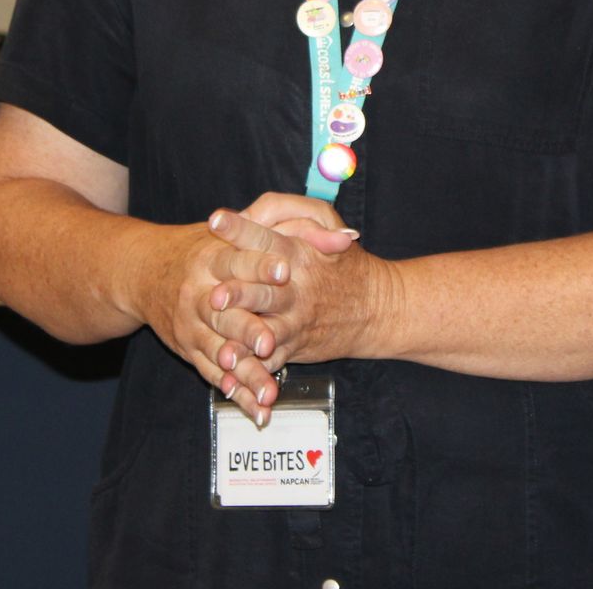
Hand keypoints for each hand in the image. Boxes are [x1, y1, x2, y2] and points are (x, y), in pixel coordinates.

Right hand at [131, 219, 324, 426]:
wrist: (147, 271)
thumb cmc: (206, 247)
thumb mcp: (245, 226)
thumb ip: (293, 227)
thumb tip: (346, 239)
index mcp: (211, 257)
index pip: (237, 258)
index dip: (260, 265)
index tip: (285, 270)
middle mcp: (198, 292)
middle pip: (225, 312)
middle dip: (247, 328)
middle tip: (269, 343)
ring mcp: (191, 324)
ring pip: (219, 351)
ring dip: (244, 373)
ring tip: (269, 391)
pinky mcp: (189, 350)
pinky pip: (213, 375)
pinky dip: (236, 393)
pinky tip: (256, 410)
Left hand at [205, 198, 392, 403]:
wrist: (376, 308)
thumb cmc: (341, 261)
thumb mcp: (324, 224)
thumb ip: (290, 212)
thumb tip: (250, 212)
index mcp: (297, 252)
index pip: (264, 237)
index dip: (240, 229)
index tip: (216, 220)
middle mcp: (294, 288)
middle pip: (262, 290)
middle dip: (239, 294)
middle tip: (216, 296)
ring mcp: (294, 321)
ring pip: (264, 331)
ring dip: (242, 341)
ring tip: (224, 351)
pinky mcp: (293, 346)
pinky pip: (269, 362)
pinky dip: (251, 373)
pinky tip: (231, 380)